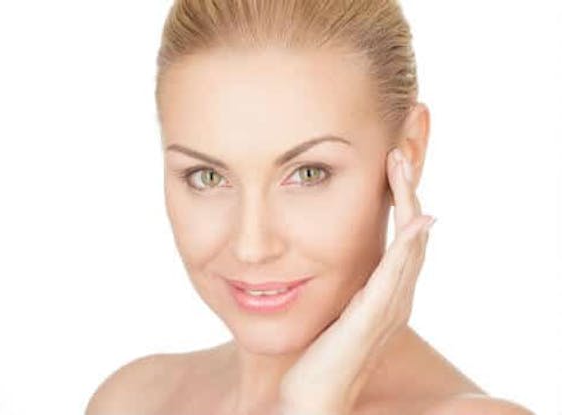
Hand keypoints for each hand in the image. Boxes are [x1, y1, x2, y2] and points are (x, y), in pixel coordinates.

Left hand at [277, 147, 435, 414]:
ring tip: (403, 167)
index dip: (398, 202)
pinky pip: (395, 276)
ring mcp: (388, 310)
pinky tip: (414, 221)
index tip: (388, 165)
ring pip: (410, 247)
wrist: (310, 398)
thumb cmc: (314, 358)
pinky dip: (406, 246)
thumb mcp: (327, 310)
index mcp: (384, 295)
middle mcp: (395, 300)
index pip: (400, 238)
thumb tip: (310, 258)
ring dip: (408, 204)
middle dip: (408, 192)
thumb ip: (334, 285)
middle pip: (413, 235)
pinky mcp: (372, 320)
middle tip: (401, 152)